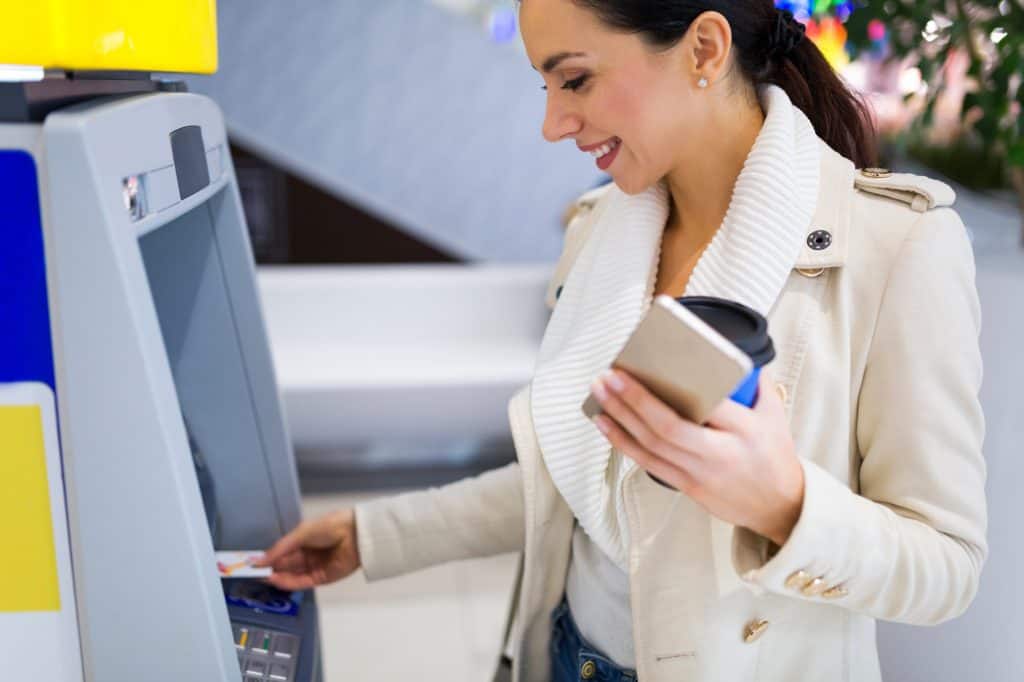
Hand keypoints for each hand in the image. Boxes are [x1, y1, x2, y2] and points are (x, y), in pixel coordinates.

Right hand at [253, 508, 360, 590]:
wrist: (355, 534)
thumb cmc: (328, 527)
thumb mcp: (300, 533)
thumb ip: (280, 549)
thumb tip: (259, 560)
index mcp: (304, 541)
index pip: (282, 553)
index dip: (269, 558)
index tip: (252, 565)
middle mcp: (308, 555)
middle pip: (286, 566)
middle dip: (271, 570)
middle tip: (253, 575)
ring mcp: (314, 568)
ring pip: (292, 575)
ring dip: (278, 577)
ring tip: (263, 578)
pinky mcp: (322, 579)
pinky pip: (302, 582)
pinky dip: (289, 583)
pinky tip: (276, 580)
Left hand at [590, 367, 804, 546]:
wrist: (780, 506)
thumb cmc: (774, 455)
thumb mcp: (775, 415)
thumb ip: (755, 383)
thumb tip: (730, 350)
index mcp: (746, 430)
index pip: (710, 404)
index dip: (680, 385)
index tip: (655, 363)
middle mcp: (720, 453)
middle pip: (669, 426)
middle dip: (635, 399)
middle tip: (611, 375)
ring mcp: (700, 473)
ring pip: (652, 445)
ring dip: (620, 418)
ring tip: (600, 392)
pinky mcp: (687, 486)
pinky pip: (648, 463)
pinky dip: (623, 442)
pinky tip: (605, 423)